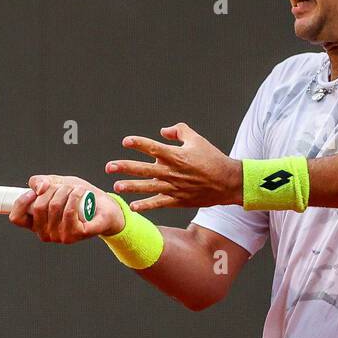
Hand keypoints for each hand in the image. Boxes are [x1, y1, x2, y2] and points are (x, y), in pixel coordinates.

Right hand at [8, 175, 123, 242]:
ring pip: (55, 207)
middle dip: (52, 189)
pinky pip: (70, 213)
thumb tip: (39, 188)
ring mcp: (61, 237)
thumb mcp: (56, 184)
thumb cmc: (79, 198)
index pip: (16, 218)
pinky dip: (74, 197)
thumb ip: (40, 182)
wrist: (105, 207)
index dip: (22, 201)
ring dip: (66, 190)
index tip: (35, 190)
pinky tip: (80, 192)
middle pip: (39, 207)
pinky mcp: (78, 235)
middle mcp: (46, 234)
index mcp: (36, 224)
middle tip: (65, 186)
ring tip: (76, 189)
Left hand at [107, 123, 240, 211]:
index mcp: (176, 155)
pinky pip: (158, 203)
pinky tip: (133, 206)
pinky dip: (146, 205)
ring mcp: (173, 187)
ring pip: (148, 187)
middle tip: (109, 167)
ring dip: (131, 187)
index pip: (153, 148)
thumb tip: (163, 131)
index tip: (126, 141)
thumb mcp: (197, 140)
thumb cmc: (212, 158)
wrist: (227, 182)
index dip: (139, 143)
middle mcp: (172, 171)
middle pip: (144, 169)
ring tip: (116, 186)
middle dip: (125, 167)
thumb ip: (179, 131)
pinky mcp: (177, 200)